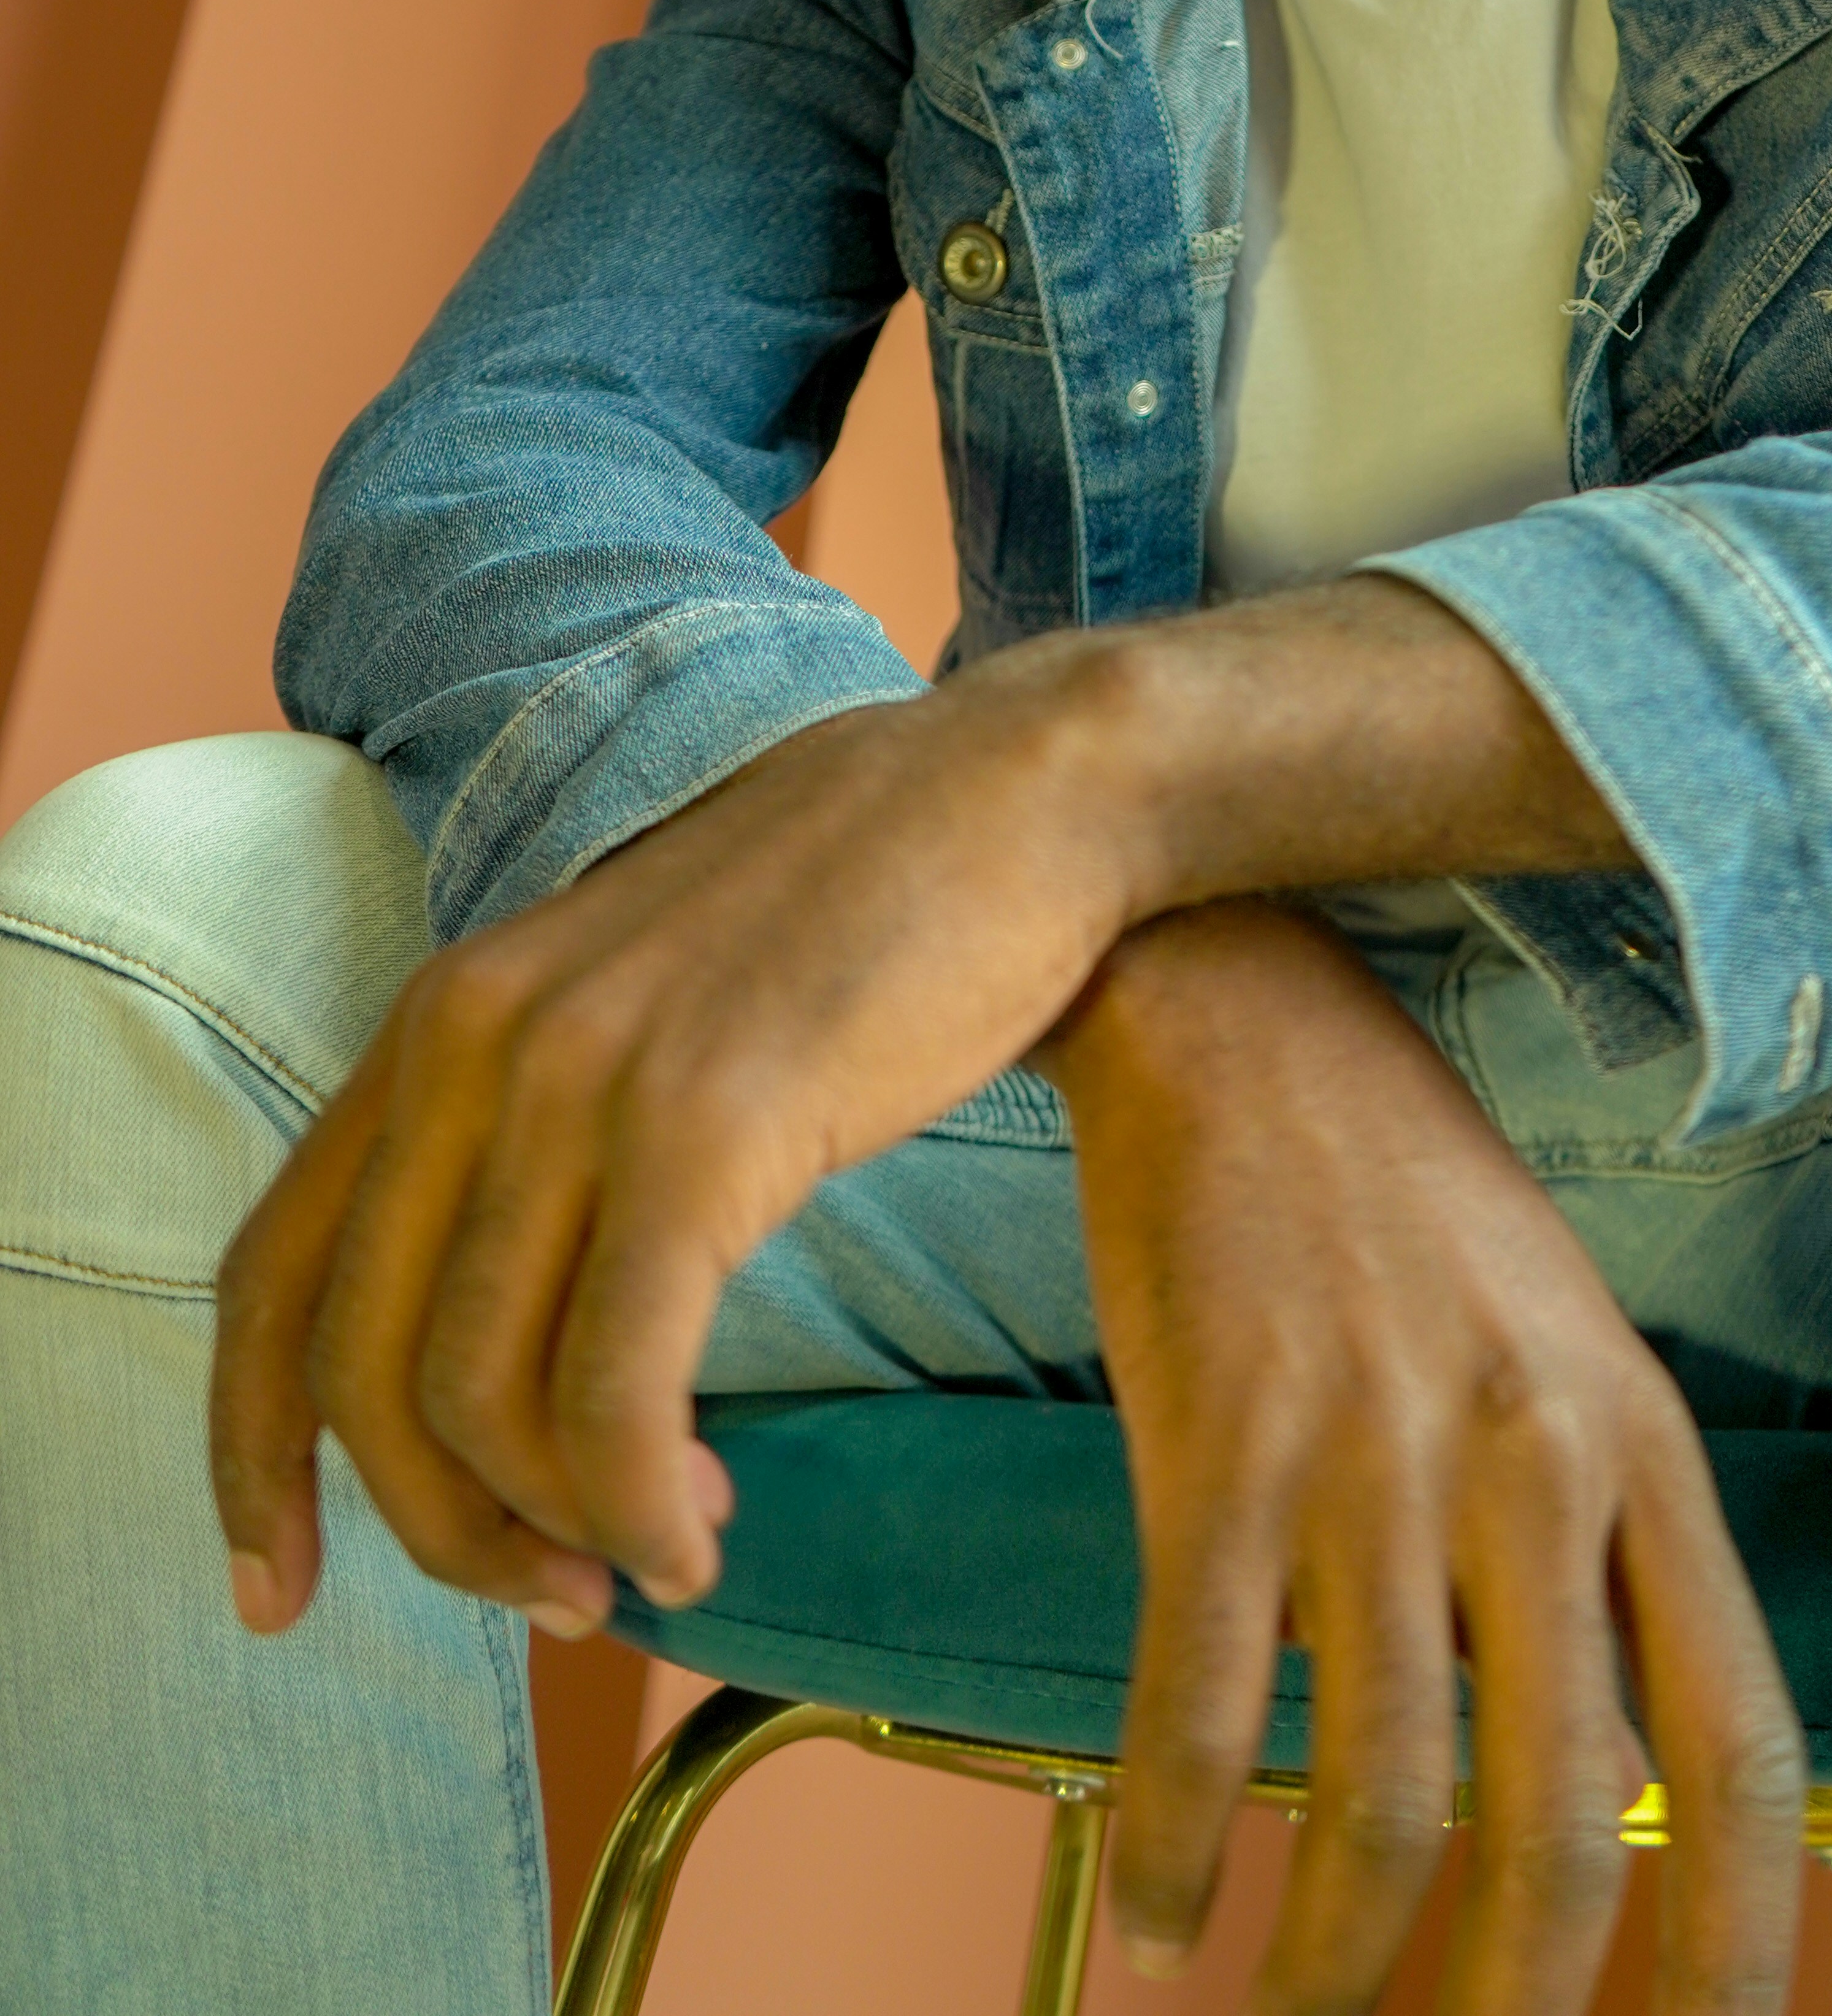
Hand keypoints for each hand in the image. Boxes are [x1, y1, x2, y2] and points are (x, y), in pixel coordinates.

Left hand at [212, 580, 1633, 1643]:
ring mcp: (586, 1077)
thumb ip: (550, 1124)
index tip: (277, 1591)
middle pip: (361, 1369)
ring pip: (478, 1398)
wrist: (1025, 789)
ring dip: (553, 1529)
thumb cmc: (866, 910)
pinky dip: (638, 1502)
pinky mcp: (705, 1128)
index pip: (272, 1272)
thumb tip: (512, 1325)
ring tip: (654, 1554)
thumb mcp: (648, 1000)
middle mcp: (477, 1037)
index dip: (248, 1455)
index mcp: (448, 1012)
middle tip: (550, 1600)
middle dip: (435, 1530)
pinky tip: (698, 1534)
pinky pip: (613, 1389)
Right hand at [1041, 904, 1803, 2015]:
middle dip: (1516, 2011)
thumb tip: (1588, 1786)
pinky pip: (1205, 1704)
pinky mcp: (1224, 1439)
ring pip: (1387, 1797)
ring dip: (1331, 1964)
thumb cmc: (1400, 1199)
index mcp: (1642, 1444)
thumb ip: (1590, 1547)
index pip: (1738, 1748)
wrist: (1239, 1017)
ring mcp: (1376, 1451)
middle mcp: (1532, 1460)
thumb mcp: (1557, 1347)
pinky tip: (1156, 1918)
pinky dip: (1180, 1846)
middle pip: (1564, 1825)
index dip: (1740, 1945)